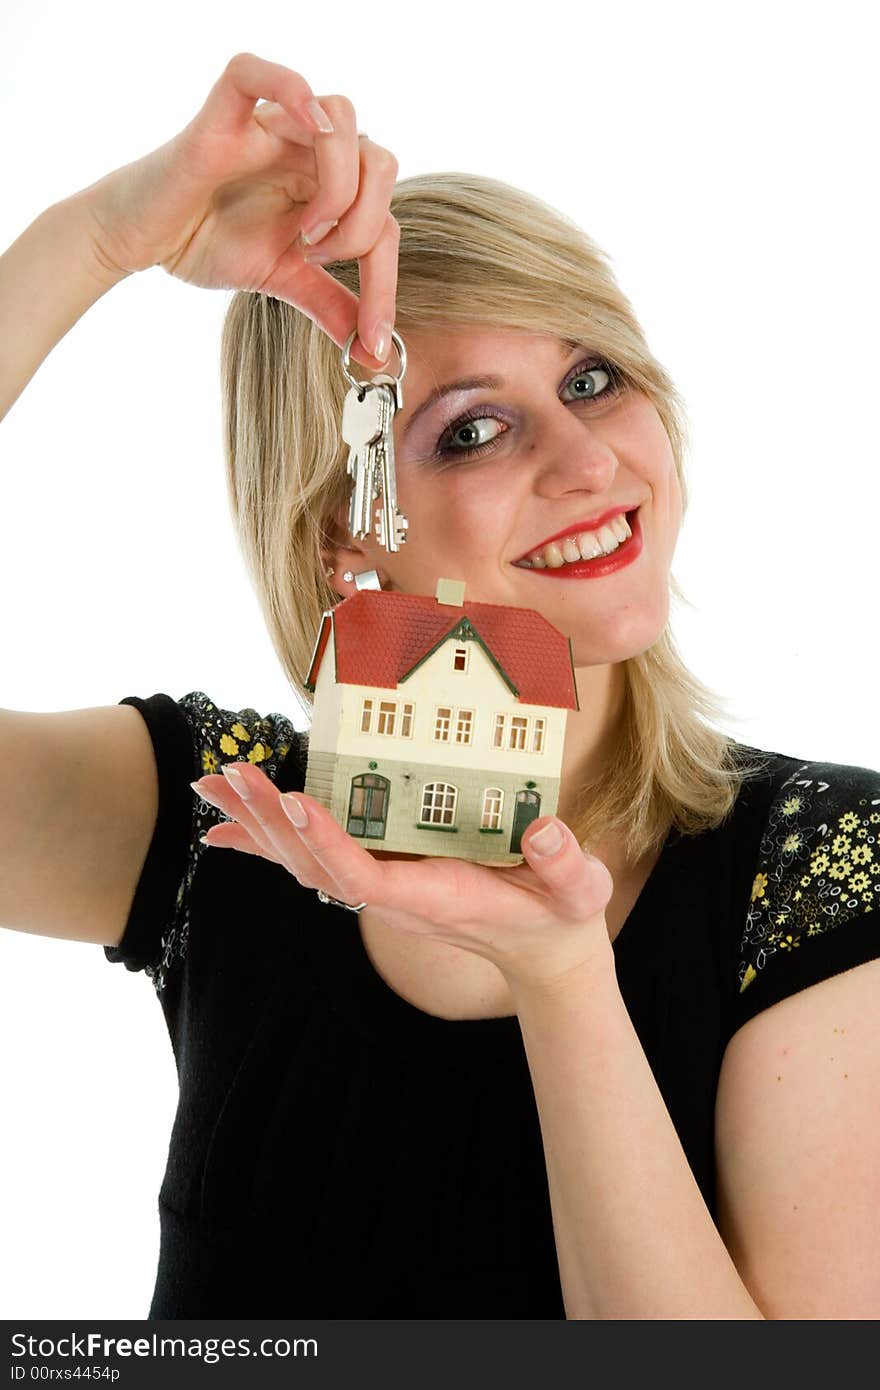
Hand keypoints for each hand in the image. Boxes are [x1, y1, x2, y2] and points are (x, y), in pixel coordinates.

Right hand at [79, 52, 398, 365]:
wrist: (141, 240)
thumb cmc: (207, 243)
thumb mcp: (284, 282)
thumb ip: (332, 307)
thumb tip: (376, 355)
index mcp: (328, 181)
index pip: (385, 219)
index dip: (385, 285)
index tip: (372, 342)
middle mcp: (306, 146)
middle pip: (381, 160)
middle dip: (364, 226)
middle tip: (316, 258)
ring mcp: (268, 126)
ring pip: (341, 119)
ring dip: (339, 185)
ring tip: (303, 233)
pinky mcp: (222, 115)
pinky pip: (260, 73)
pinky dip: (292, 89)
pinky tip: (306, 127)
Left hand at [192, 762, 616, 993]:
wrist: (544, 952)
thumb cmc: (561, 914)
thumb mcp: (578, 889)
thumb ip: (567, 864)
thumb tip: (549, 832)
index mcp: (433, 898)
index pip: (365, 876)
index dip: (326, 842)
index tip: (296, 802)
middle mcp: (394, 897)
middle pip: (316, 866)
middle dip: (270, 824)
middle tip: (230, 777)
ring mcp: (382, 890)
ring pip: (305, 862)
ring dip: (258, 825)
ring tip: (214, 785)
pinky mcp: (381, 877)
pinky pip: (315, 859)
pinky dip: (271, 840)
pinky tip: (233, 826)